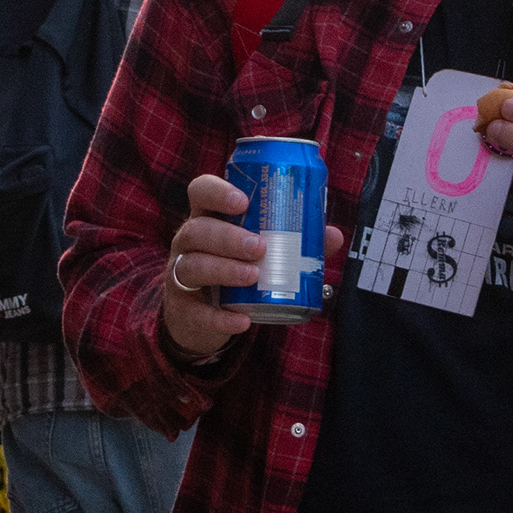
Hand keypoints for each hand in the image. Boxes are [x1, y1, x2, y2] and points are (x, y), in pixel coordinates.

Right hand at [157, 170, 345, 362]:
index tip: (243, 202)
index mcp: (208, 218)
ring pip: (191, 267)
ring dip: (223, 270)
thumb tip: (332, 235)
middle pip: (196, 230)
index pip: (200, 191)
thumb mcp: (259, 252)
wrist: (202, 317)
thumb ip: (294, 242)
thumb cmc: (234, 270)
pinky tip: (242, 320)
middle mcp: (188, 243)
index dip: (217, 192)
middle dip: (227, 237)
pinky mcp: (183, 309)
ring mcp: (180, 275)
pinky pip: (197, 312)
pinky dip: (220, 318)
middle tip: (259, 246)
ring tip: (253, 276)